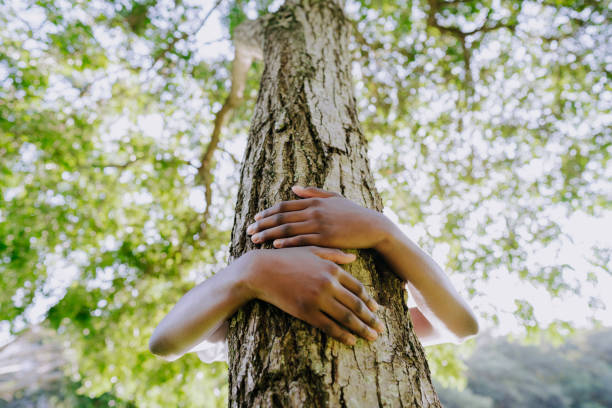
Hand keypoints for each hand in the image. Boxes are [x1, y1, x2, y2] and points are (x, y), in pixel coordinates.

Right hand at [243, 246, 383, 345]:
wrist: (261, 271)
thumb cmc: (286, 258)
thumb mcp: (312, 250)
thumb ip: (334, 254)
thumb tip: (354, 257)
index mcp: (332, 269)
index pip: (358, 288)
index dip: (369, 301)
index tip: (377, 310)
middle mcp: (328, 284)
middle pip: (356, 305)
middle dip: (371, 318)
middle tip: (380, 328)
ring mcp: (318, 299)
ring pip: (346, 317)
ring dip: (361, 329)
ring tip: (371, 337)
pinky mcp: (306, 312)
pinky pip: (329, 326)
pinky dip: (342, 334)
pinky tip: (351, 340)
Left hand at [246, 186, 391, 249]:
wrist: (373, 226)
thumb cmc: (353, 213)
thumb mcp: (334, 197)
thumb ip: (313, 192)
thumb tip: (293, 187)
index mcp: (314, 201)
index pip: (285, 205)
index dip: (268, 212)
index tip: (256, 218)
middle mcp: (314, 211)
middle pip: (281, 216)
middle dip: (263, 224)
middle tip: (249, 230)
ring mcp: (319, 224)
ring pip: (288, 228)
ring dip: (269, 234)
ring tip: (255, 239)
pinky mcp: (325, 238)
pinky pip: (301, 240)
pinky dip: (287, 243)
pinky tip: (275, 246)